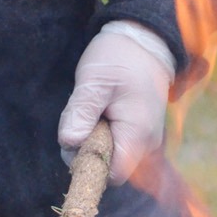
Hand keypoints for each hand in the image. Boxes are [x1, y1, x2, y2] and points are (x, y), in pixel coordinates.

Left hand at [58, 21, 176, 183]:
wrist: (143, 41)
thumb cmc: (118, 58)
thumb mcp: (93, 81)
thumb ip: (80, 113)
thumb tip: (68, 144)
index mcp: (137, 133)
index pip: (113, 175)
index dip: (89, 166)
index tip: (75, 143)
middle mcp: (147, 144)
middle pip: (113, 170)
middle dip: (90, 154)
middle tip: (81, 122)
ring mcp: (148, 141)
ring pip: (116, 160)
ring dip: (97, 146)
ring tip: (93, 115)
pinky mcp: (143, 135)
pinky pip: (121, 149)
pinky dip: (105, 140)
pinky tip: (102, 118)